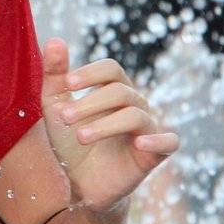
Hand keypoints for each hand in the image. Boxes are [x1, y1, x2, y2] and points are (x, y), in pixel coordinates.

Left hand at [40, 39, 177, 211]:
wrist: (79, 183)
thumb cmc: (71, 143)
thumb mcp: (55, 109)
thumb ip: (54, 77)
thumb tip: (53, 40)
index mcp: (113, 90)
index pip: (111, 69)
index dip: (91, 73)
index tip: (68, 84)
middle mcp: (134, 105)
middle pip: (120, 91)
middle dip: (90, 102)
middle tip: (64, 118)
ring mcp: (147, 128)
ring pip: (136, 114)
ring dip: (105, 124)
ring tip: (80, 136)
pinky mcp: (154, 154)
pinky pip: (170, 142)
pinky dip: (158, 140)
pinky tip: (139, 143)